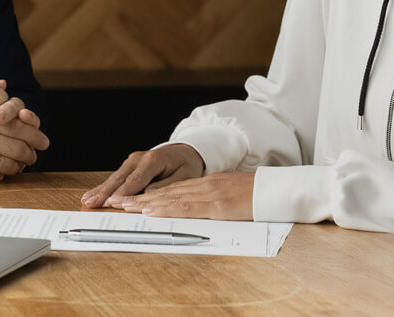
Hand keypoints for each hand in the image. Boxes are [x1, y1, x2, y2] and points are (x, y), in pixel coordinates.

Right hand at [0, 76, 41, 184]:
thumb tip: (2, 83)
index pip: (14, 125)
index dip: (31, 131)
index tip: (39, 136)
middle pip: (16, 146)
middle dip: (31, 149)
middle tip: (38, 150)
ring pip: (8, 163)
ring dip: (20, 163)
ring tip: (26, 161)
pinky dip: (5, 174)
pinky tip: (8, 170)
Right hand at [81, 144, 204, 207]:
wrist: (184, 152)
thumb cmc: (186, 165)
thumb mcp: (185, 176)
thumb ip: (166, 186)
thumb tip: (147, 196)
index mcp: (154, 160)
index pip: (136, 181)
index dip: (123, 193)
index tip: (111, 203)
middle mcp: (140, 158)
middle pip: (120, 179)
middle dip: (105, 192)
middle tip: (91, 203)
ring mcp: (133, 161)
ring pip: (115, 178)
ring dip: (101, 190)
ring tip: (87, 200)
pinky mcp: (129, 166)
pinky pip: (116, 178)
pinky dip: (104, 187)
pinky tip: (92, 194)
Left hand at [111, 172, 254, 220]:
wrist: (277, 190)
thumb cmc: (259, 195)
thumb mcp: (232, 195)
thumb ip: (215, 199)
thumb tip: (202, 209)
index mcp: (207, 184)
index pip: (173, 189)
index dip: (150, 193)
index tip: (131, 197)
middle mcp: (204, 186)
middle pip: (165, 191)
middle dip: (138, 196)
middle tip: (116, 201)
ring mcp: (209, 194)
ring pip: (170, 197)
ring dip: (144, 202)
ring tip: (124, 206)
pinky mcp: (215, 206)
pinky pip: (186, 207)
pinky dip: (165, 209)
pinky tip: (151, 211)